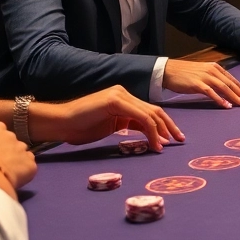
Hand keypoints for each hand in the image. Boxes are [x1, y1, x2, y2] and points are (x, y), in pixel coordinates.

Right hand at [31, 85, 184, 149]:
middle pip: (154, 110)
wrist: (60, 123)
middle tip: (179, 140)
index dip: (164, 125)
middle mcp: (123, 93)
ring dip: (161, 131)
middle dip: (169, 126)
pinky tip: (154, 143)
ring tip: (166, 145)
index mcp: (123, 99)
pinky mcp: (114, 101)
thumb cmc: (80, 128)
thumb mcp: (111, 127)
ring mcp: (119, 95)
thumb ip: (129, 126)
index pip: (149, 111)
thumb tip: (150, 137)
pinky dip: (150, 131)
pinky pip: (140, 116)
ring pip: (149, 113)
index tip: (172, 139)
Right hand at [162, 59, 239, 106]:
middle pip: (229, 83)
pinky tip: (227, 105)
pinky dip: (220, 99)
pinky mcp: (197, 84)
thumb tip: (223, 87)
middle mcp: (212, 70)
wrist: (168, 70)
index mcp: (214, 67)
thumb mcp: (202, 72)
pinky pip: (212, 93)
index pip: (230, 78)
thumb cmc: (184, 73)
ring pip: (223, 87)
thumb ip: (213, 77)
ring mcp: (205, 77)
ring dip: (234, 96)